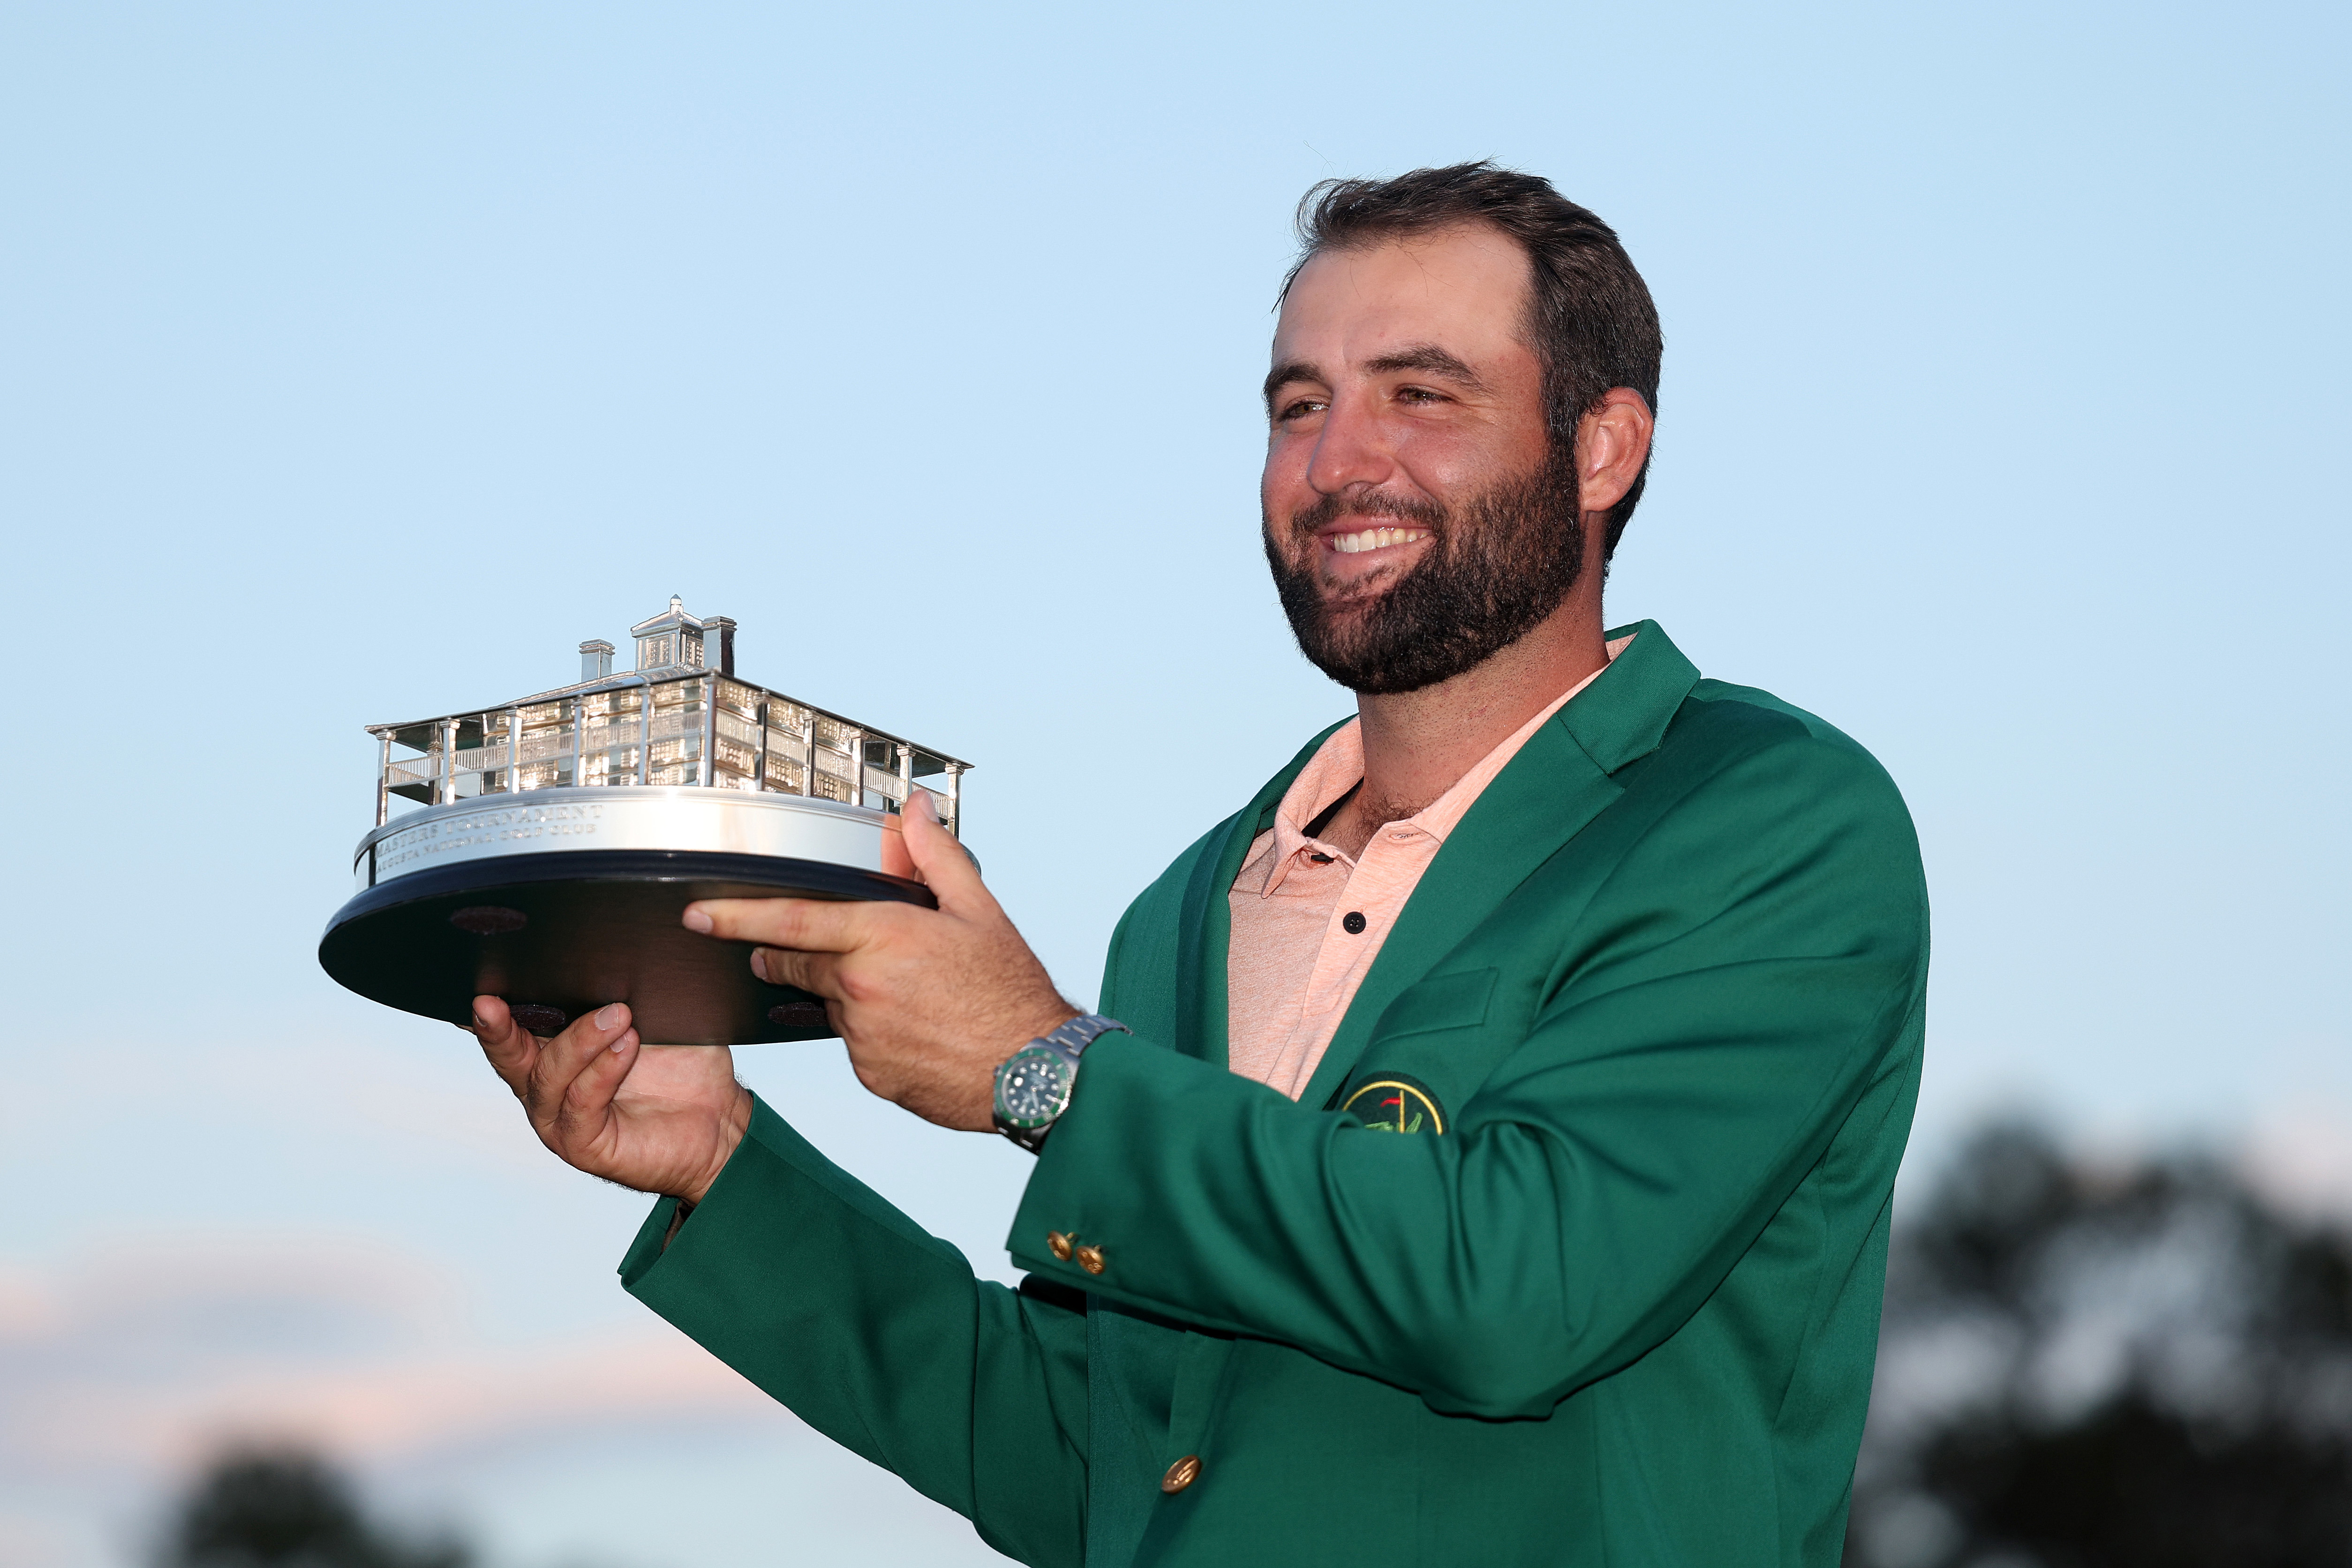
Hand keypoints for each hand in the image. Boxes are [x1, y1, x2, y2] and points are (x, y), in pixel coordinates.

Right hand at [472, 996, 752, 1203]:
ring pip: (546, 1077)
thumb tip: (610, 941)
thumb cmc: (681, 1063)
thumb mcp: (652, 1015)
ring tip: (618, 1015)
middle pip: (507, 1055)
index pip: (509, 1027)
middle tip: (490, 1002)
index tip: (476, 985)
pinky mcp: (585, 1145)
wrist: (719, 1118)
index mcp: (553, 1048)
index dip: (488, 1010)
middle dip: (497, 1028)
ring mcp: (561, 1118)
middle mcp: (547, 1085)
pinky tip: (625, 1048)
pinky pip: (581, 1105)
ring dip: (579, 1042)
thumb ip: (620, 988)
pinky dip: (601, 1073)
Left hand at [683, 792, 1075, 1131]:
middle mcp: (862, 988)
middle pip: (797, 963)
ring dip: (850, 993)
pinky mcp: (869, 1074)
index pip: (791, 922)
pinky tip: (915, 1028)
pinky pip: (853, 1043)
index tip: (697, 912)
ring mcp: (862, 1036)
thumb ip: (935, 856)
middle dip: (793, 952)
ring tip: (910, 994)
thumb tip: (913, 811)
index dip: (736, 915)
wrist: (1034, 1071)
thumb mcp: (980, 911)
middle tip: (827, 949)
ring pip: (830, 1004)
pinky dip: (872, 1030)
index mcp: (884, 938)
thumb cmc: (1011, 990)